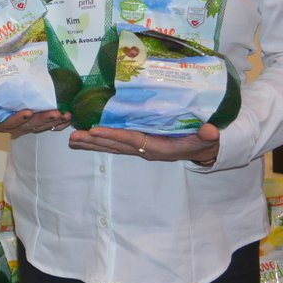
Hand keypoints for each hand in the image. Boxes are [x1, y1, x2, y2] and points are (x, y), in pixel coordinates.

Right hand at [0, 106, 71, 135]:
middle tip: (53, 112)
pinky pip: (50, 124)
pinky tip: (68, 116)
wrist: (0, 88)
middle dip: (41, 120)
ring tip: (64, 114)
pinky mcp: (39, 118)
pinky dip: (59, 122)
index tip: (26, 111)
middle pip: (28, 126)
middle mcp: (15, 123)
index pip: (8, 124)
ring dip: (53, 121)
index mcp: (0, 121)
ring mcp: (28, 122)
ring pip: (41, 125)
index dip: (17, 119)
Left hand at [68, 124, 220, 163]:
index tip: (94, 131)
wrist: (204, 151)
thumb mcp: (208, 138)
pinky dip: (101, 141)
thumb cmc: (204, 141)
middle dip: (94, 142)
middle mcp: (145, 150)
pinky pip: (116, 145)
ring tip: (72, 139)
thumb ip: (208, 136)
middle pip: (115, 146)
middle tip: (72, 137)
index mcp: (158, 147)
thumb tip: (211, 132)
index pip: (131, 140)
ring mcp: (141, 150)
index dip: (113, 135)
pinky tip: (87, 138)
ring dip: (92, 143)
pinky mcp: (139, 146)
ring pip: (112, 147)